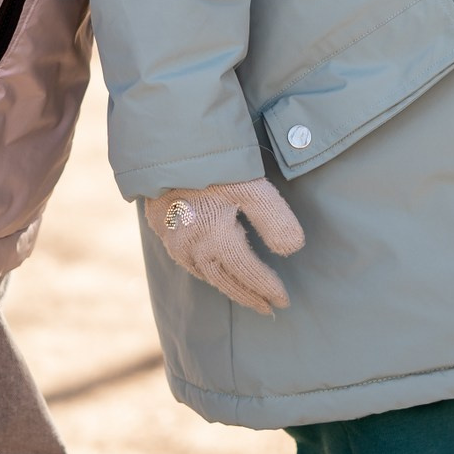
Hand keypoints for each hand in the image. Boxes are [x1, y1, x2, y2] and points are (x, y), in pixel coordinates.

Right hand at [144, 177, 305, 313]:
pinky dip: (204, 271)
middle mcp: (191, 247)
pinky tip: (210, 268)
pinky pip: (185, 260)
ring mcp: (172, 239)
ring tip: (244, 293)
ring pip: (203, 273)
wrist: (165, 144)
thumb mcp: (252, 187)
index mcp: (215, 240)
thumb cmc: (214, 164)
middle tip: (267, 309)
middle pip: (224, 281)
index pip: (248, 273)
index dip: (267, 288)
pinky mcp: (160, 226)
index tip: (284, 301)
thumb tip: (292, 249)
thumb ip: (274, 220)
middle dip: (248, 296)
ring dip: (226, 286)